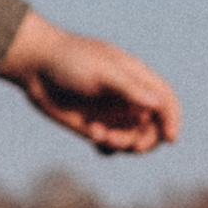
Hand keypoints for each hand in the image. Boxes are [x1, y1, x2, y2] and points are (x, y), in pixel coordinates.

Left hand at [0, 9, 181, 156]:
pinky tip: (93, 137)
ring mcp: (111, 113)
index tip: (170, 139)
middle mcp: (128, 97)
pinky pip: (111, 146)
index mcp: (136, 77)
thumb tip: (156, 104)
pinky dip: (107, 148)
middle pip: (153, 127)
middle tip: (128, 145)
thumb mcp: (102, 71)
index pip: (166, 100)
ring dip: (122, 143)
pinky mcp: (94, 126)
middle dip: (145, 139)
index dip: (172, 119)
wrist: (34, 65)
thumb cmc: (69, 60)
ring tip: (99, 135)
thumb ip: (129, 88)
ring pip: (132, 139)